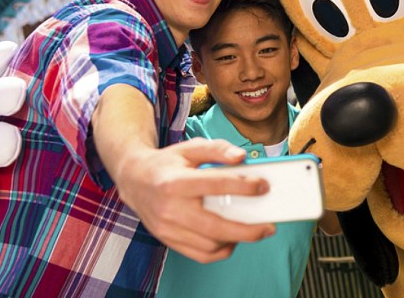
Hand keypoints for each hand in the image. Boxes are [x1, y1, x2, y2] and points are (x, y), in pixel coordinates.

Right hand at [112, 138, 276, 262]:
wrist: (134, 180)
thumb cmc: (168, 163)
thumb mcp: (190, 147)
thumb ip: (217, 148)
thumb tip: (241, 157)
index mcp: (176, 182)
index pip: (216, 185)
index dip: (245, 187)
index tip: (264, 187)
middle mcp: (170, 208)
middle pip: (216, 227)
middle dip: (248, 230)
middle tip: (269, 226)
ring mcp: (167, 229)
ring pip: (210, 245)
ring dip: (236, 240)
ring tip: (251, 230)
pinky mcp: (168, 240)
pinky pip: (200, 255)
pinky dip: (220, 250)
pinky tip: (231, 239)